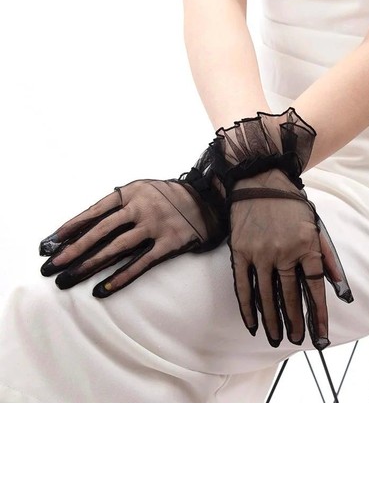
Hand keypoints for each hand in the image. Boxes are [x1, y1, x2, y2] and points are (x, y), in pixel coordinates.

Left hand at [39, 178, 224, 297]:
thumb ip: (121, 203)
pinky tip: (103, 289)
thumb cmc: (171, 196)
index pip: (95, 210)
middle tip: (51, 265)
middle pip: (101, 231)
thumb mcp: (144, 189)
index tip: (51, 242)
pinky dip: (120, 277)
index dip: (72, 226)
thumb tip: (90, 224)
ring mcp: (155, 226)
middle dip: (73, 250)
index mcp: (131, 192)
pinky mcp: (169, 244)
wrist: (209, 199)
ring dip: (90, 264)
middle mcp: (141, 208)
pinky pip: (141, 264)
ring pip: (116, 248)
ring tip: (69, 278)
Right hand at [227, 168, 352, 348]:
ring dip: (272, 320)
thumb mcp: (315, 226)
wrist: (259, 180)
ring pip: (266, 296)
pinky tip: (251, 323)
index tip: (320, 335)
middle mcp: (283, 253)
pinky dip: (247, 307)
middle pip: (289, 296)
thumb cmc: (290, 204)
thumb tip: (342, 290)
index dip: (318, 314)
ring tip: (275, 338)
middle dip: (295, 322)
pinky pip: (242, 285)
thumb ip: (328, 258)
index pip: (313, 288)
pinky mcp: (240, 252)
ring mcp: (259, 253)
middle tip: (297, 341)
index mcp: (305, 246)